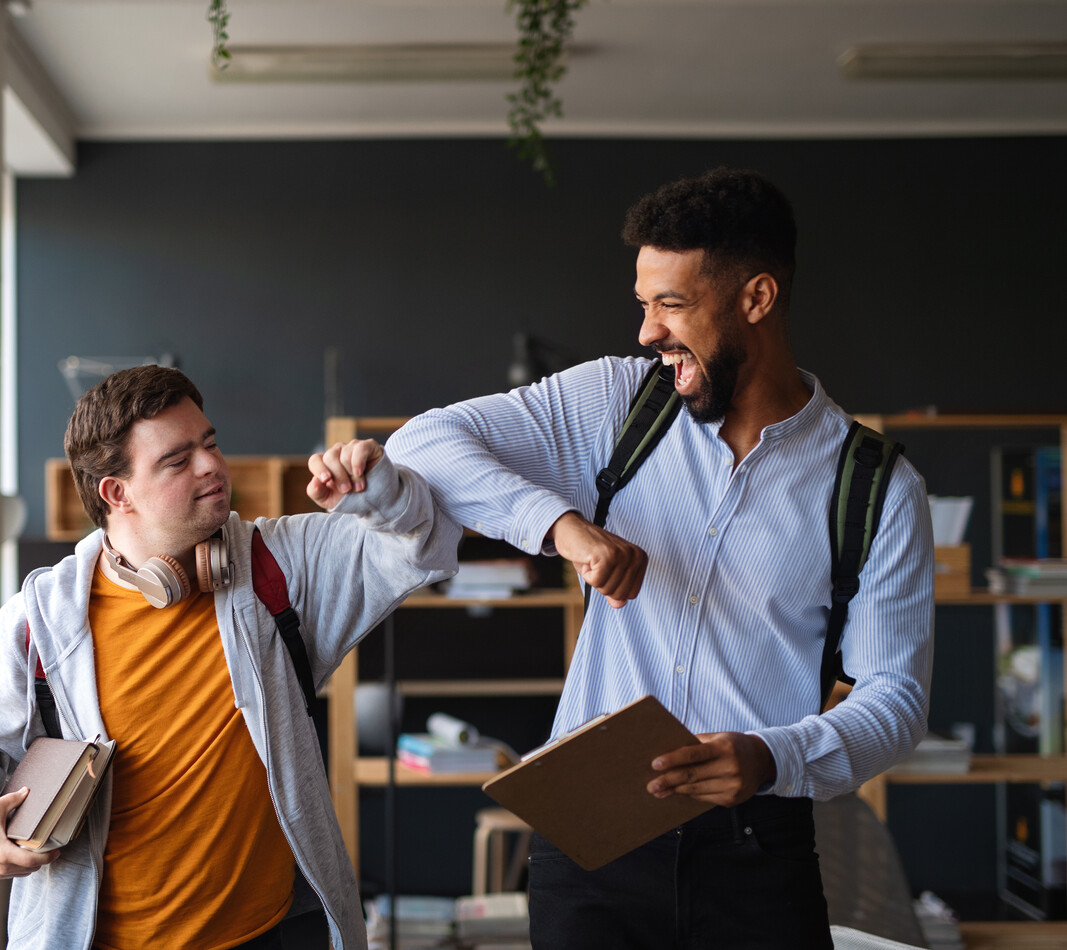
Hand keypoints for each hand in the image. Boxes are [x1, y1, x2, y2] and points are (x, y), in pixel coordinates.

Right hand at [0, 787, 58, 876]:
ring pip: (19, 874)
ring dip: (29, 865)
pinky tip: (19, 856)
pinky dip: (17, 867)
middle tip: (50, 850)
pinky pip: (8, 875)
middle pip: (29, 869)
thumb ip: (12, 801)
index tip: (57, 852)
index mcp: (4, 855)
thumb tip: (26, 791)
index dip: (48, 858)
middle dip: (41, 861)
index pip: (33, 862)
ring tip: (36, 853)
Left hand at [306, 439, 384, 509]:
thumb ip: (316, 492)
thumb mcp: (329, 500)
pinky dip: (358, 461)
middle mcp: (338, 453)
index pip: (315, 460)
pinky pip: (360, 448)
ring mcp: (353, 448)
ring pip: (345, 453)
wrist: (375, 502)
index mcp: (325, 465)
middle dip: (338, 476)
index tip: (326, 480)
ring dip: (351, 474)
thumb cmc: (350, 499)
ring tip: (359, 488)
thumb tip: (314, 481)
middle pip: (330, 457)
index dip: (319, 469)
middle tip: (347, 490)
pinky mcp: (369, 447)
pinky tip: (360, 472)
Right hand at [548, 512, 647, 607]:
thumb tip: (620, 605)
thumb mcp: (606, 573)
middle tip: (596, 564)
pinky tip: (586, 558)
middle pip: (619, 594)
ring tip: (591, 560)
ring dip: (593, 578)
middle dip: (602, 584)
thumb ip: (616, 590)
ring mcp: (622, 554)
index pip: (631, 594)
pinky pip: (596, 582)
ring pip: (607, 589)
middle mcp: (635, 555)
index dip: (613, 586)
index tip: (605, 569)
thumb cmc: (589, 551)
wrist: (571, 529)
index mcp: (640, 558)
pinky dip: (586, 574)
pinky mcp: (607, 555)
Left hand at [646, 732, 776, 805]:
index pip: (693, 754)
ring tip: (659, 791)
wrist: (762, 761)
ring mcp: (733, 786)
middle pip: (692, 776)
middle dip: (668, 781)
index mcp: (724, 748)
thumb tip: (668, 752)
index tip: (655, 764)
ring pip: (696, 790)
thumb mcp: (718, 737)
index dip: (673, 760)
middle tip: (651, 785)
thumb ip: (696, 744)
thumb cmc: (734, 745)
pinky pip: (704, 798)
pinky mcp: (732, 800)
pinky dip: (689, 795)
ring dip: (675, 791)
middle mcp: (730, 768)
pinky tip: (678, 793)